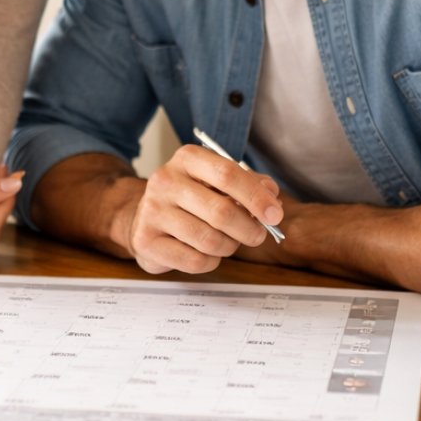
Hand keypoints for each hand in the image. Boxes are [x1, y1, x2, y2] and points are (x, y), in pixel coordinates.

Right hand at [127, 144, 282, 273]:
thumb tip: (271, 193)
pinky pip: (194, 261)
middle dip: (249, 229)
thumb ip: (248, 183)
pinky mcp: (146, 241)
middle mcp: (165, 181)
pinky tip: (206, 253)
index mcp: (186, 159)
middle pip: (221, 211)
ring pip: (209, 240)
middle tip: (258, 235)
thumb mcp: (217, 182)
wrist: (145, 219)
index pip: (227, 174)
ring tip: (228, 242)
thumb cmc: (190, 200)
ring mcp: (151, 211)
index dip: (256, 196)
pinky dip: (211, 261)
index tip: (275, 214)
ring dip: (229, 247)